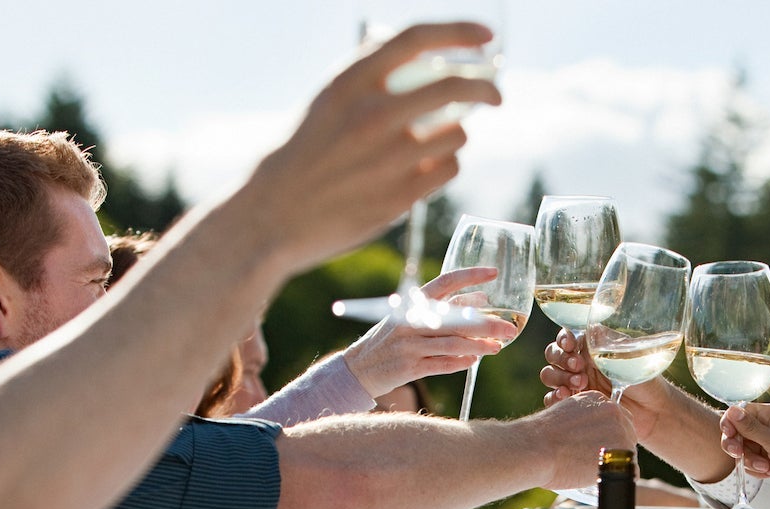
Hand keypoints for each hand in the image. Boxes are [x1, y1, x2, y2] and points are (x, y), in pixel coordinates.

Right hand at [248, 22, 501, 269]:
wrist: (273, 215)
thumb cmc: (303, 155)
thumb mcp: (326, 102)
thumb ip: (369, 80)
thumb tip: (427, 63)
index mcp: (348, 82)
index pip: (415, 38)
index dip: (458, 31)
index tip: (487, 35)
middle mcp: (371, 115)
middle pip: (454, 87)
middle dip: (486, 88)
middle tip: (496, 95)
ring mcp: (388, 157)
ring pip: (457, 133)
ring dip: (455, 135)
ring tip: (431, 144)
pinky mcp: (400, 196)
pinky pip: (448, 168)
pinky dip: (444, 165)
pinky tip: (424, 169)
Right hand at [342, 268, 516, 396]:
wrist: (359, 368)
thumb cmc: (392, 339)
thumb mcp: (412, 318)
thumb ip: (445, 309)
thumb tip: (482, 301)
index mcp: (413, 303)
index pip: (445, 282)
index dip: (470, 276)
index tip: (494, 273)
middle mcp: (411, 321)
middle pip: (457, 319)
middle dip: (487, 324)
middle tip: (509, 328)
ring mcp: (410, 345)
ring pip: (453, 343)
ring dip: (479, 346)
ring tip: (497, 347)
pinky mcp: (410, 367)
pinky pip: (443, 364)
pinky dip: (461, 361)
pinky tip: (474, 360)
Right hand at [520, 391, 637, 488]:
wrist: (536, 449)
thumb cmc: (541, 438)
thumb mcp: (562, 414)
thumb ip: (580, 419)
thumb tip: (584, 434)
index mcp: (599, 400)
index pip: (615, 418)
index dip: (607, 434)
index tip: (595, 445)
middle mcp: (614, 412)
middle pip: (627, 433)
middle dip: (615, 448)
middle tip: (595, 460)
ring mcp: (621, 433)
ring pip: (629, 453)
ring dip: (615, 464)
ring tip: (593, 470)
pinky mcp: (623, 454)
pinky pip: (631, 471)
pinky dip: (620, 479)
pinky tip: (603, 479)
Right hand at [539, 329, 669, 440]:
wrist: (653, 411)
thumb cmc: (645, 378)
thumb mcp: (628, 356)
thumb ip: (607, 345)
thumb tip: (589, 332)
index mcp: (591, 346)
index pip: (566, 336)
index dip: (563, 339)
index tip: (571, 345)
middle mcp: (580, 362)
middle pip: (553, 354)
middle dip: (562, 360)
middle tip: (580, 369)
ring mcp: (575, 383)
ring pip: (550, 375)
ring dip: (558, 378)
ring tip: (579, 386)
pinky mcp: (575, 404)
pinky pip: (553, 399)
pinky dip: (554, 398)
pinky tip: (566, 399)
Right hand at [719, 402, 769, 499]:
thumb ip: (750, 427)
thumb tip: (731, 409)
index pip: (740, 413)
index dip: (730, 424)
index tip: (729, 436)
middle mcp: (767, 427)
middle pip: (737, 433)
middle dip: (738, 446)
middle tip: (738, 455)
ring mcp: (767, 444)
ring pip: (744, 451)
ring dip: (752, 462)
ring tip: (768, 467)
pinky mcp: (768, 461)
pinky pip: (751, 465)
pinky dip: (758, 471)